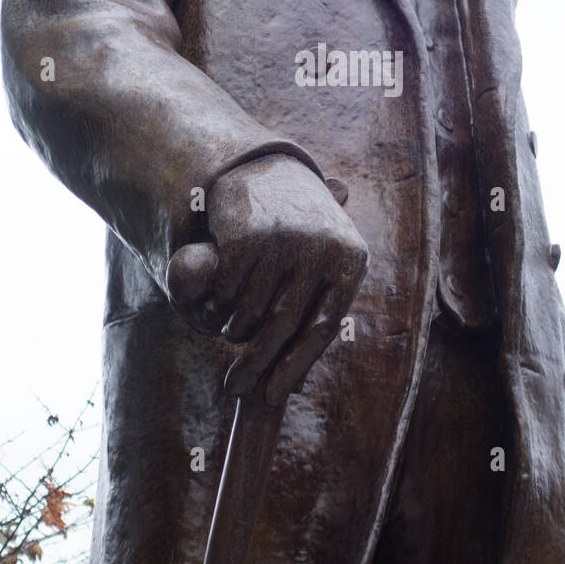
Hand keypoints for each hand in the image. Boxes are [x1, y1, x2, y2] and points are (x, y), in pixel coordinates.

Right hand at [191, 154, 367, 404]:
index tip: (272, 396)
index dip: (295, 367)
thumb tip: (294, 386)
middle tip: (233, 391)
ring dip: (232, 329)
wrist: (257, 167)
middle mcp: (323, 247)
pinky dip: (215, 304)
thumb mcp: (313, 265)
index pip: (323, 327)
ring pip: (249, 314)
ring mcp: (285, 240)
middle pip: (283, 327)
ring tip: (229, 324)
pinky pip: (225, 295)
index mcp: (350, 258)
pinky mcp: (246, 235)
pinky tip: (216, 292)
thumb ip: (306, 316)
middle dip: (255, 366)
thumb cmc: (288, 232)